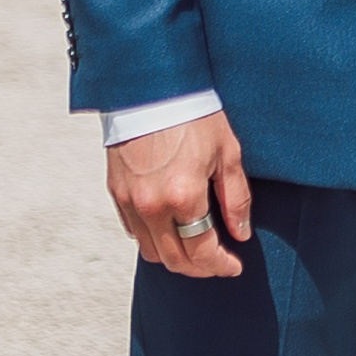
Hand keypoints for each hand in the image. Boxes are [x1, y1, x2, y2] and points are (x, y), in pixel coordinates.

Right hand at [108, 112, 252, 276]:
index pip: (203, 251)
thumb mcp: (227, 153)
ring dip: (174, 257)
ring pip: (150, 250)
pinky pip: (133, 229)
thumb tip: (240, 234)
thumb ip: (235, 199)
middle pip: (174, 260)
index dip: (221, 265)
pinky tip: (170, 228)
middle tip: (217, 264)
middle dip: (199, 269)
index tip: (233, 266)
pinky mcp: (115, 190)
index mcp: (184, 196)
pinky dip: (152, 238)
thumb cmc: (193, 114)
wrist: (151, 86)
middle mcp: (152, 205)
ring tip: (194, 248)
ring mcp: (129, 200)